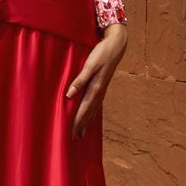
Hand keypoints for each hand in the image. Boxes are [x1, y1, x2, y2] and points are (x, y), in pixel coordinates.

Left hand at [65, 22, 127, 137]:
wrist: (116, 46)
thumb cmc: (101, 54)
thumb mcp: (89, 65)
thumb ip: (80, 80)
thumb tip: (70, 95)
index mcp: (95, 88)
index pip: (84, 109)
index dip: (77, 121)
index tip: (72, 133)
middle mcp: (99, 92)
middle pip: (88, 112)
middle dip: (82, 125)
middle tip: (75, 138)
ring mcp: (102, 89)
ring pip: (93, 109)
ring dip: (87, 121)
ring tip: (83, 132)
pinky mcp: (103, 85)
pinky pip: (97, 103)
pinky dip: (92, 112)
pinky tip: (91, 115)